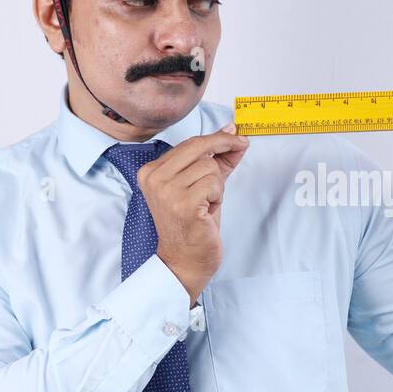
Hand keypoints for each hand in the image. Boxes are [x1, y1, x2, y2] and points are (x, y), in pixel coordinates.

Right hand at [138, 124, 249, 304]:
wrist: (184, 260)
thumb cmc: (193, 224)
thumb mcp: (201, 185)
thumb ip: (215, 158)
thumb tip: (232, 131)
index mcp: (151, 171)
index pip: (189, 143)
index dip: (218, 138)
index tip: (237, 135)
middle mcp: (154, 178)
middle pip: (200, 147)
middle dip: (224, 149)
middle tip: (241, 147)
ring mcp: (166, 191)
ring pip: (210, 167)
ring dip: (217, 186)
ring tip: (206, 203)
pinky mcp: (183, 204)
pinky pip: (215, 184)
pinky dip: (218, 197)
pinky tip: (207, 211)